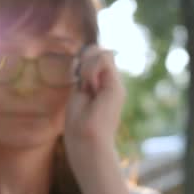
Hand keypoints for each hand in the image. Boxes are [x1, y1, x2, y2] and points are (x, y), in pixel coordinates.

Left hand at [63, 44, 125, 175]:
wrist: (87, 141)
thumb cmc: (78, 124)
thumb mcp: (79, 92)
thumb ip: (85, 75)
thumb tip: (91, 51)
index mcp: (103, 84)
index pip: (96, 55)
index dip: (83, 60)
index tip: (76, 79)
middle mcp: (112, 83)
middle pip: (99, 51)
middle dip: (84, 60)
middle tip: (80, 83)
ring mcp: (116, 85)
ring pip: (102, 53)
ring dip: (86, 67)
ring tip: (85, 87)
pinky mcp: (117, 87)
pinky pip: (105, 59)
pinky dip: (91, 69)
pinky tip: (89, 86)